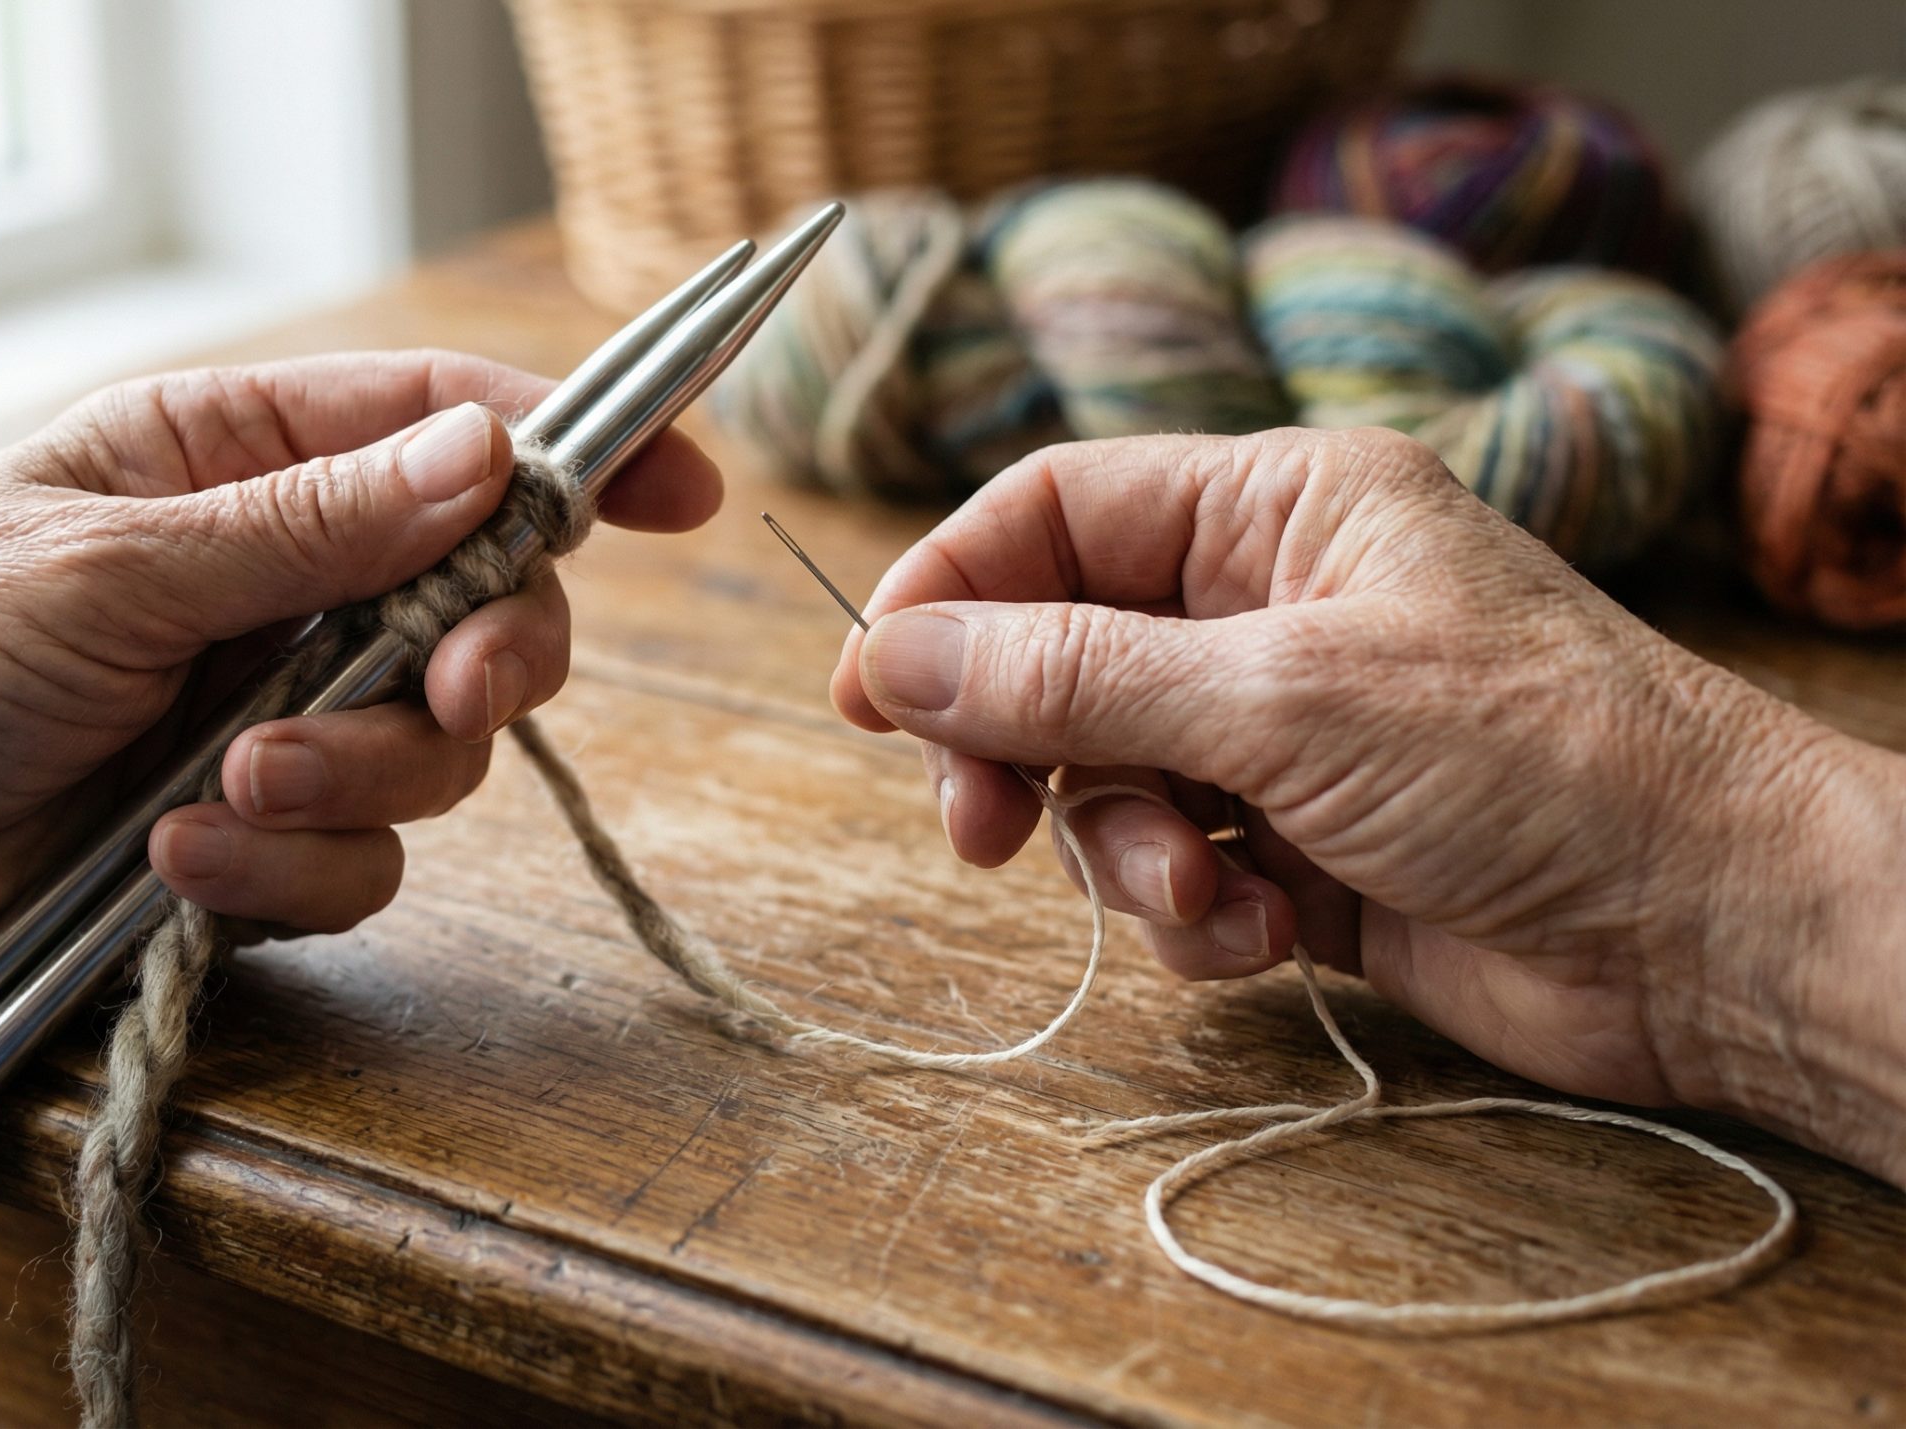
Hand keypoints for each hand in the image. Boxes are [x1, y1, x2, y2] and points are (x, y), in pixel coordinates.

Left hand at [0, 350, 719, 1087]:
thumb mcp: (109, 567)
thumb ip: (312, 525)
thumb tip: (488, 455)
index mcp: (224, 459)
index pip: (440, 428)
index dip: (574, 450)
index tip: (682, 487)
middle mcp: (267, 580)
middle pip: (475, 603)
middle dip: (479, 657)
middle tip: (451, 693)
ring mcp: (262, 712)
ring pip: (429, 751)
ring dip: (352, 779)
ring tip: (224, 789)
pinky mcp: (244, 839)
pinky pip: (355, 860)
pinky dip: (286, 868)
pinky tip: (173, 859)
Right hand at [829, 428, 1905, 1182]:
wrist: (1712, 931)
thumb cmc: (1539, 761)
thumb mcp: (1281, 698)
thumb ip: (1074, 676)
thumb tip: (894, 654)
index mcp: (1275, 509)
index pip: (1055, 515)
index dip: (948, 593)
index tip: (866, 694)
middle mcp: (1268, 609)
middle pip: (1055, 657)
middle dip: (1019, 751)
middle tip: (982, 830)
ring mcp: (1282, 735)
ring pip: (1108, 782)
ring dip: (1133, 857)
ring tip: (1216, 896)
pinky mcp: (1301, 851)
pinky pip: (1176, 873)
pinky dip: (1199, 917)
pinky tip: (1274, 937)